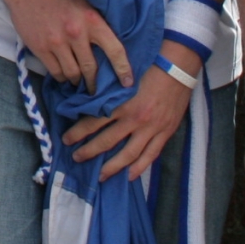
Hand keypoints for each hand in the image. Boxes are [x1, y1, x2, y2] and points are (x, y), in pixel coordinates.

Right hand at [3, 0, 130, 92]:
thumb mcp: (84, 4)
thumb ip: (95, 25)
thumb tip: (107, 51)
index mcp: (92, 19)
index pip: (115, 50)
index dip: (123, 70)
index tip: (127, 83)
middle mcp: (76, 32)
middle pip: (91, 68)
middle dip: (94, 82)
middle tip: (95, 88)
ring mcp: (57, 42)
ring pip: (72, 74)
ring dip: (77, 80)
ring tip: (77, 79)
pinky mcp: (40, 48)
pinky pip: (55, 72)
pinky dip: (61, 76)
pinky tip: (63, 73)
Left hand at [64, 46, 195, 181]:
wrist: (177, 67)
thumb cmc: (148, 67)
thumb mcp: (123, 77)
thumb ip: (108, 93)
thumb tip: (89, 103)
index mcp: (121, 104)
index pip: (93, 123)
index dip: (77, 133)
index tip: (66, 140)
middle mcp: (134, 119)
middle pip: (107, 141)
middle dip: (89, 152)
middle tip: (77, 158)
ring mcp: (151, 128)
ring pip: (128, 154)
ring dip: (112, 167)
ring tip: (100, 176)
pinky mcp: (165, 132)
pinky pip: (150, 155)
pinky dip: (140, 167)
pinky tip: (129, 176)